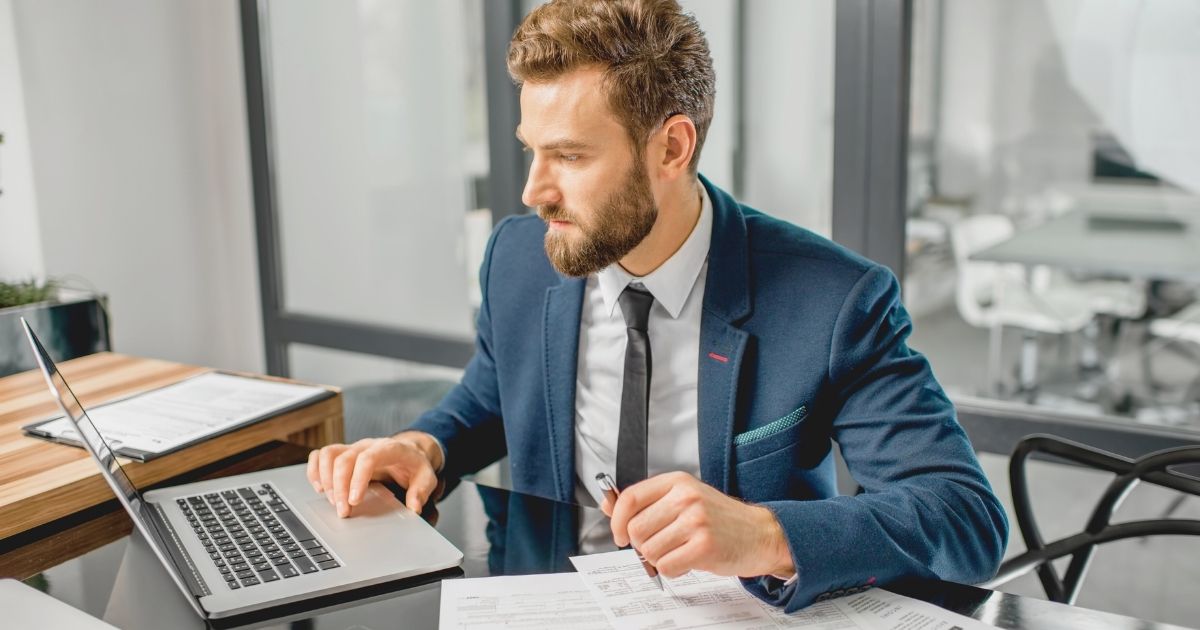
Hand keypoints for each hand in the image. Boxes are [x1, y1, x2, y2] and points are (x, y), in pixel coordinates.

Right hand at [306, 431, 442, 517]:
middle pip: (344, 459)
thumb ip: (421, 491)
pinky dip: (315, 471)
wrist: (408, 451)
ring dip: (325, 479)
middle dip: (340, 488)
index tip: (355, 501)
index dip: (358, 479)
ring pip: (328, 454)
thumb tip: (414, 508)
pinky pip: (321, 455)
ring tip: (332, 502)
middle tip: (343, 511)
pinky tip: (320, 489)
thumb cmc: (414, 465)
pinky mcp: (343, 453)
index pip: (368, 458)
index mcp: (389, 448)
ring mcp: (353, 448)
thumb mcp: (426, 476)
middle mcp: (367, 445)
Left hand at [603, 471, 793, 578]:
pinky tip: (688, 560)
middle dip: (642, 544)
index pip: (630, 498)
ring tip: (680, 550)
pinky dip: (673, 570)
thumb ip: (646, 502)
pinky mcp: (704, 546)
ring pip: (649, 551)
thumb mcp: (683, 499)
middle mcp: (686, 497)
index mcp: (677, 482)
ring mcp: (696, 521)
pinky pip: (667, 566)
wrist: (759, 534)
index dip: (616, 520)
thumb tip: (608, 504)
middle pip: (636, 529)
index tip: (619, 534)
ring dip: (660, 558)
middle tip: (662, 544)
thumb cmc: (719, 519)